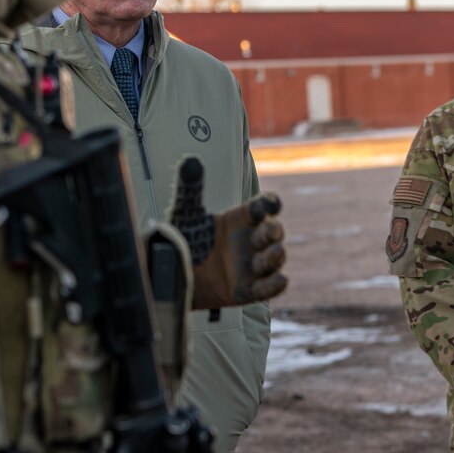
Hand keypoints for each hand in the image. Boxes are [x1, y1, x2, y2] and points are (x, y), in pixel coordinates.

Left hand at [169, 157, 287, 309]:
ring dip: (276, 256)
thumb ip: (190, 188)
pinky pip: (267, 289)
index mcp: (240, 219)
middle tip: (270, 229)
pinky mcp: (247, 291)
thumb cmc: (183, 239)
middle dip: (274, 231)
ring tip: (274, 252)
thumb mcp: (185, 213)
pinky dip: (276, 285)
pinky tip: (280, 280)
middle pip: (272, 233)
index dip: (269, 204)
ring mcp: (251, 266)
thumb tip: (190, 161)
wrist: (172, 273)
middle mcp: (250, 241)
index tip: (271, 204)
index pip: (263, 207)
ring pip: (274, 259)